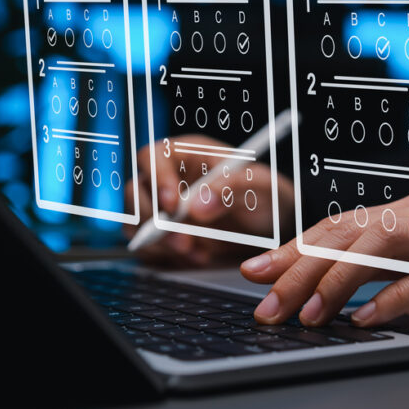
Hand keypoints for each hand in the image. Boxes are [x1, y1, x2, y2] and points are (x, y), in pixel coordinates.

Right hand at [123, 135, 294, 265]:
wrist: (271, 222)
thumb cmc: (264, 193)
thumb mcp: (258, 185)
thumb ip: (231, 188)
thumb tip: (197, 205)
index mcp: (189, 153)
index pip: (155, 156)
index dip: (158, 179)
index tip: (174, 206)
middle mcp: (170, 177)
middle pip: (138, 191)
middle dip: (156, 220)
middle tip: (184, 240)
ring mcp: (162, 206)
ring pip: (136, 220)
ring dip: (160, 241)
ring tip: (195, 251)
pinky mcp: (164, 233)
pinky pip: (147, 245)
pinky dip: (166, 255)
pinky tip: (195, 255)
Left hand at [240, 195, 408, 326]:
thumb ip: (396, 262)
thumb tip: (342, 287)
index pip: (342, 224)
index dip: (296, 246)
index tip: (257, 271)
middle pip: (350, 233)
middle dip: (299, 266)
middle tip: (262, 300)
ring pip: (380, 249)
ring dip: (336, 281)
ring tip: (304, 314)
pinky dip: (392, 300)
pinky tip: (365, 319)